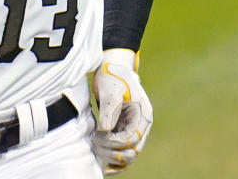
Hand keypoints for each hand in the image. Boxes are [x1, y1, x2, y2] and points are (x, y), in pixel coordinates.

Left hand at [92, 48, 153, 174]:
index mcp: (142, 115)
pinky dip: (117, 163)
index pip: (131, 139)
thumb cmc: (112, 77)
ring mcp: (133, 129)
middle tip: (94, 143)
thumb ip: (109, 110)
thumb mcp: (110, 90)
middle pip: (132, 151)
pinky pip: (124, 153)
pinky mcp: (124, 131)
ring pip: (128, 155)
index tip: (98, 136)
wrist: (111, 69)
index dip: (114, 142)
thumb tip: (105, 131)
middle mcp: (141, 125)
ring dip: (112, 156)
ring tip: (96, 149)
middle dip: (112, 151)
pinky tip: (106, 168)